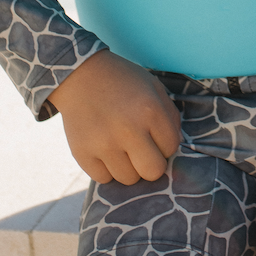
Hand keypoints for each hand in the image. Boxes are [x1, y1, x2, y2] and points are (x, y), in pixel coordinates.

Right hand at [48, 50, 181, 184]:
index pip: (171, 148)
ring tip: (121, 149)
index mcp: (150, 111)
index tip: (154, 136)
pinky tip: (105, 151)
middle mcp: (128, 130)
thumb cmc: (122, 82)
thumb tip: (175, 146)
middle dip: (151, 163)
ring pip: (128, 179)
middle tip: (142, 151)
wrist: (80, 76)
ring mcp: (104, 144)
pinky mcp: (82, 154)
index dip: (165, 144)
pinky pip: (103, 179)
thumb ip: (170, 116)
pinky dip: (106, 169)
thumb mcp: (153, 87)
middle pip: (152, 172)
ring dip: (128, 167)